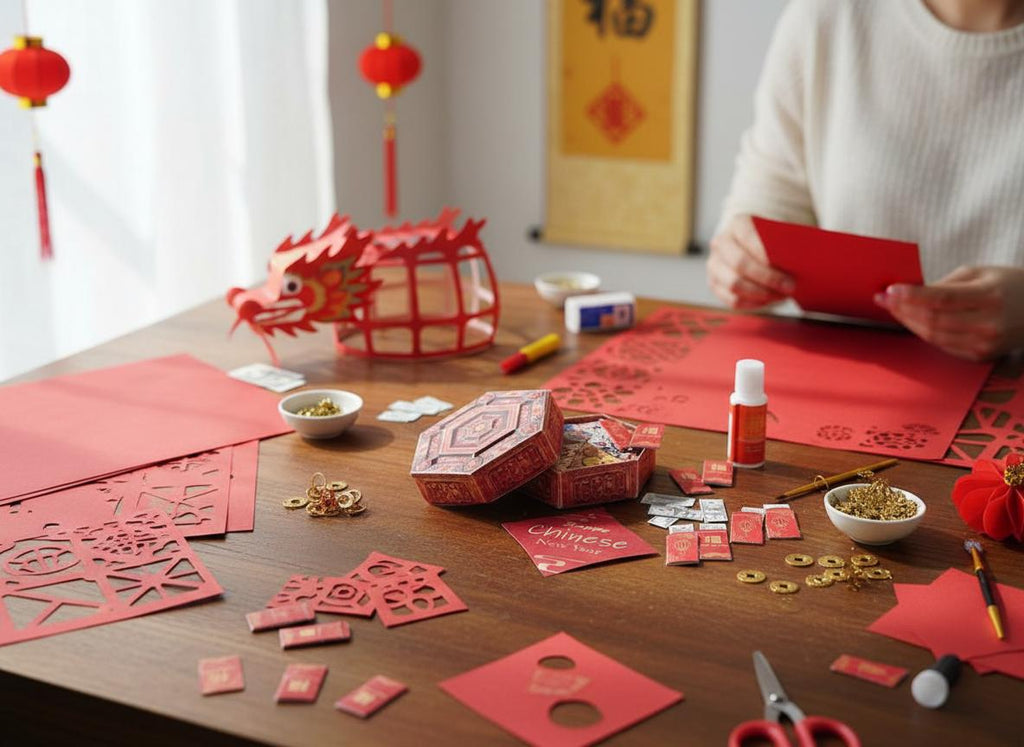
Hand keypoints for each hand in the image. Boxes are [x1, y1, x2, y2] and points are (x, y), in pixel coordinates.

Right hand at [707, 215, 794, 308]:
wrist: (754, 249)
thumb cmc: (773, 243)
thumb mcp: (780, 236)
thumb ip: (786, 244)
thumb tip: (798, 262)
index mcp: (738, 224)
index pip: (749, 237)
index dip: (767, 255)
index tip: (787, 268)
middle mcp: (721, 242)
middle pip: (740, 263)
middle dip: (768, 278)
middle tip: (790, 286)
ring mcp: (714, 265)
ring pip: (734, 285)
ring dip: (762, 293)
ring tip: (781, 295)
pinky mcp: (714, 285)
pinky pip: (733, 300)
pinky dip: (754, 303)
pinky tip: (769, 300)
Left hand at [874, 266, 1023, 360]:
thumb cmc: (1008, 285)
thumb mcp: (981, 273)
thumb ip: (946, 283)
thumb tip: (910, 292)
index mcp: (990, 297)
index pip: (942, 299)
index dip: (912, 296)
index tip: (890, 290)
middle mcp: (989, 324)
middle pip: (933, 320)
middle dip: (903, 310)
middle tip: (883, 299)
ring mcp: (985, 344)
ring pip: (934, 336)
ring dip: (908, 323)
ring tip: (893, 309)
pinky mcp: (981, 356)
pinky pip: (943, 346)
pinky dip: (924, 333)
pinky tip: (912, 322)